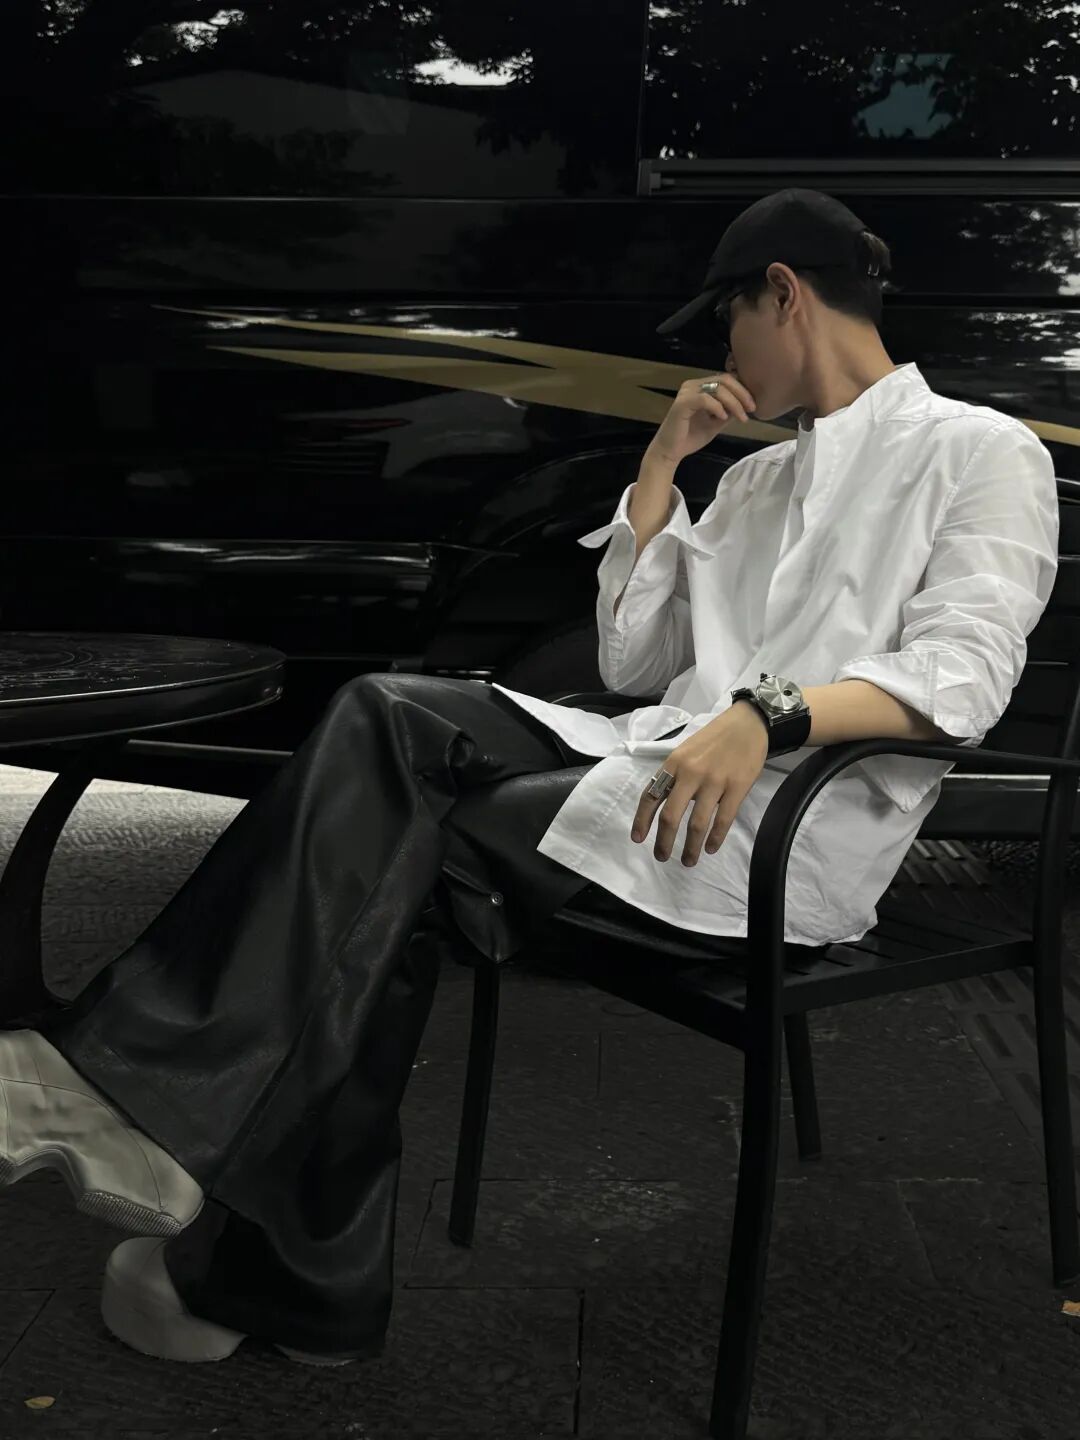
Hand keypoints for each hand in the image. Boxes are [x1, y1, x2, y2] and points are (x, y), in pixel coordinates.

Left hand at [629, 702, 769, 865]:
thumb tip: (661, 804)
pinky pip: (723, 819)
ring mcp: (715, 781)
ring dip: (691, 847)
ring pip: (697, 823)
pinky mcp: (737, 787)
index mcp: (674, 763)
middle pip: (671, 816)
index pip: (651, 795)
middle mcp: (691, 773)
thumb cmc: (714, 738)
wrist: (748, 722)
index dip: (642, 820)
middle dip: (664, 841)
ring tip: (689, 860)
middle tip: (662, 857)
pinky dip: (715, 838)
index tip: (638, 839)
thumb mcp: (686, 750)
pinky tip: (711, 848)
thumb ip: (674, 774)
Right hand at [648, 374, 757, 468]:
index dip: (742, 390)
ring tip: (740, 417)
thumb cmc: (690, 437)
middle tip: (751, 409)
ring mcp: (687, 393)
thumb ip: (728, 412)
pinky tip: (723, 418)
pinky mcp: (682, 403)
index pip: (726, 380)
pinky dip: (717, 407)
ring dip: (733, 403)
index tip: (753, 406)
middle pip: (724, 380)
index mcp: (700, 387)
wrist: (670, 451)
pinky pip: (705, 399)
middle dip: (742, 394)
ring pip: (717, 388)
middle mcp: (693, 385)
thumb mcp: (715, 423)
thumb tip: (745, 405)